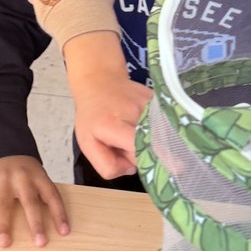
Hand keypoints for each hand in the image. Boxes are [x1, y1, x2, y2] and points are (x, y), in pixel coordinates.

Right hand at [0, 155, 69, 247]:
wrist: (3, 144)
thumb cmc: (24, 170)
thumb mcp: (37, 175)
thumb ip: (41, 194)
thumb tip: (54, 225)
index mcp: (38, 176)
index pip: (52, 197)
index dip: (60, 214)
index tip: (64, 233)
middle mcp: (22, 177)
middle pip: (30, 202)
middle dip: (36, 223)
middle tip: (40, 243)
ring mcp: (2, 179)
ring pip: (4, 204)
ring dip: (4, 225)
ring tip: (4, 242)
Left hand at [63, 31, 151, 180]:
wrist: (101, 81)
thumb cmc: (92, 116)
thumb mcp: (88, 145)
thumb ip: (107, 165)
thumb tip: (132, 169)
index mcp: (113, 126)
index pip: (138, 148)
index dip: (142, 160)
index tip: (146, 167)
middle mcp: (135, 113)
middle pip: (152, 146)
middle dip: (143, 153)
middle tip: (128, 146)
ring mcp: (149, 104)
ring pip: (158, 135)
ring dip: (148, 140)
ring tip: (134, 132)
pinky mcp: (158, 100)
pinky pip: (162, 124)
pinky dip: (154, 129)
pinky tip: (141, 123)